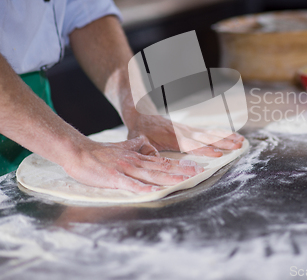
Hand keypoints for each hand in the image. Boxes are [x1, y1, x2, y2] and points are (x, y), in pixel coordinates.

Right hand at [63, 135, 203, 192]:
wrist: (78, 151)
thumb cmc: (99, 152)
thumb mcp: (122, 146)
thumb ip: (135, 146)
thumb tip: (145, 145)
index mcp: (137, 157)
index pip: (163, 161)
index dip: (180, 164)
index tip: (195, 166)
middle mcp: (135, 162)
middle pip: (162, 167)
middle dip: (181, 171)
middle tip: (199, 172)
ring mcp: (125, 169)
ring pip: (151, 174)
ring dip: (168, 178)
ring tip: (184, 180)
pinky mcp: (114, 177)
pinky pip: (130, 184)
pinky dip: (142, 187)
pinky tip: (153, 190)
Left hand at [126, 114, 244, 156]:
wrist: (141, 112)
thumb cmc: (140, 129)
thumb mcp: (138, 140)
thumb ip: (147, 149)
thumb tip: (153, 158)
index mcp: (174, 138)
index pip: (193, 145)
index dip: (206, 150)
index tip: (219, 154)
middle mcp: (184, 133)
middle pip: (208, 138)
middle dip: (224, 142)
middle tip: (239, 146)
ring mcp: (188, 130)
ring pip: (211, 134)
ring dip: (227, 137)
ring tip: (241, 141)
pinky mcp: (190, 129)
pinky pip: (207, 132)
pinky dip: (221, 134)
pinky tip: (231, 136)